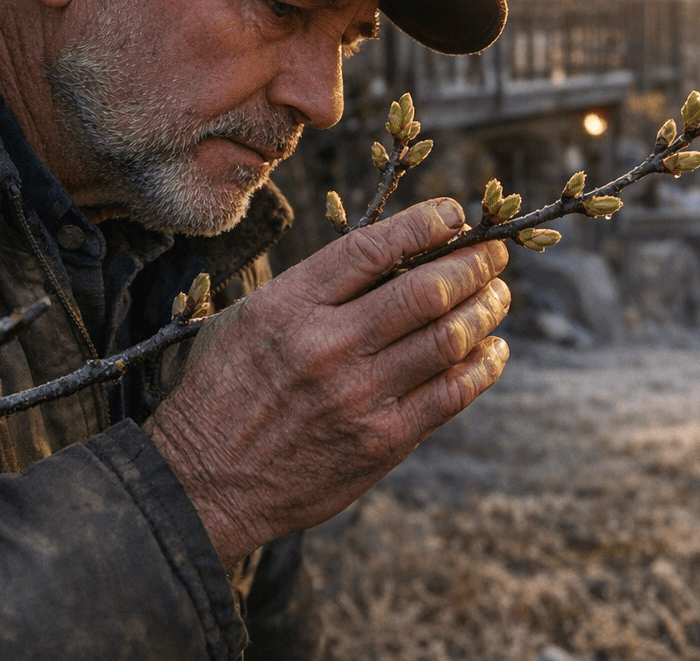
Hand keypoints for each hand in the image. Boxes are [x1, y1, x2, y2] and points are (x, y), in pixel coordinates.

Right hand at [144, 198, 509, 566]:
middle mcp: (327, 346)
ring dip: (487, 308)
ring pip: (450, 337)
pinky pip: (452, 393)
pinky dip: (484, 365)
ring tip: (497, 295)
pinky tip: (492, 349)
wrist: (202, 484)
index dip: (427, 223)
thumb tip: (393, 250)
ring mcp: (358, 396)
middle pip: (427, 289)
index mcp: (290, 306)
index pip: (374, 247)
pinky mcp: (382, 441)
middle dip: (475, 263)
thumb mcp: (249, 317)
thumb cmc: (225, 390)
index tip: (455, 214)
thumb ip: (314, 287)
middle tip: (495, 253)